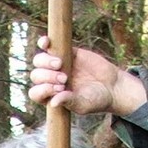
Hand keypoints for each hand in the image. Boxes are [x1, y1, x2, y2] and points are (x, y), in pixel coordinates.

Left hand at [29, 37, 147, 115]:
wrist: (111, 85)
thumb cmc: (96, 100)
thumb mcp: (82, 104)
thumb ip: (68, 102)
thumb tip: (53, 102)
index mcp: (51, 97)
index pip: (36, 93)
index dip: (43, 90)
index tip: (59, 89)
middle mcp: (50, 81)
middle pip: (36, 75)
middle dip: (47, 77)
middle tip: (65, 79)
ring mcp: (56, 66)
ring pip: (39, 61)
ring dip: (46, 62)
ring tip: (61, 64)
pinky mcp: (65, 51)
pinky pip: (48, 46)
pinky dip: (44, 43)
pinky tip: (46, 42)